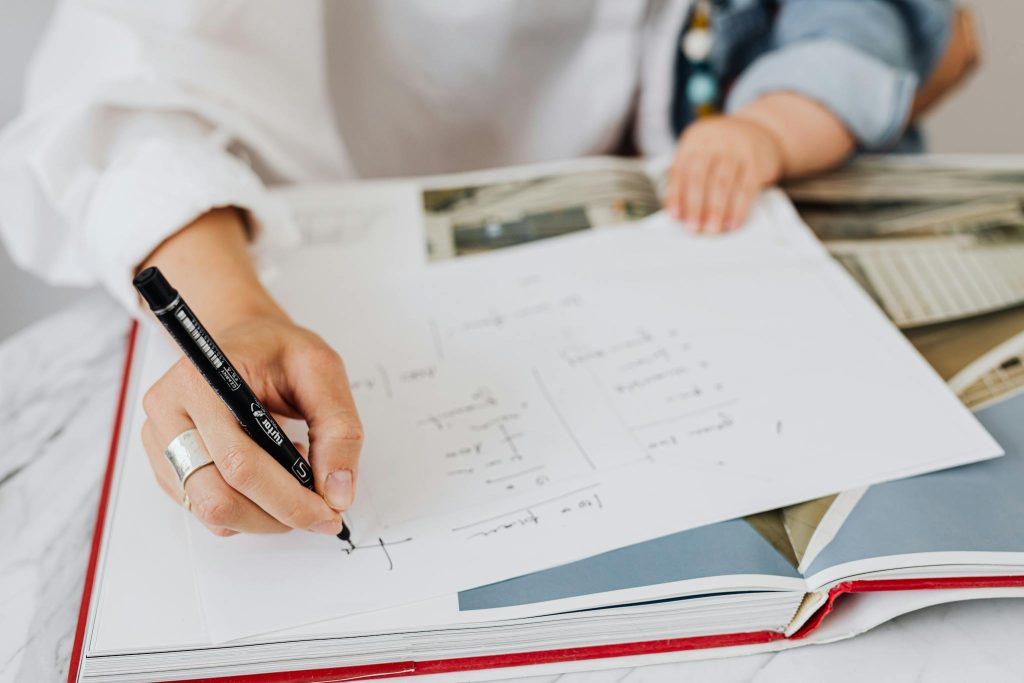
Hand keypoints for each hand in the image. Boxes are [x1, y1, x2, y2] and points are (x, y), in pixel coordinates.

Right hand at [141, 313, 362, 535]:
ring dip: (265, 514)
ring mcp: (160, 444)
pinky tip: (271, 475)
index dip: (287, 499)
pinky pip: (208, 511)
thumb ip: (338, 429)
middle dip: (278, 516)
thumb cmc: (277, 350)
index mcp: (198, 382)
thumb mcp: (322, 370)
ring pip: (212, 513)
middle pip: (218, 499)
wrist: (245, 340)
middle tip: (321, 511)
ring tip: (294, 475)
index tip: (328, 513)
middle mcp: (167, 414)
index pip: (239, 462)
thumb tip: (337, 494)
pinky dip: (249, 508)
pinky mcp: (167, 466)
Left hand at [665, 114, 783, 233]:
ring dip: (717, 210)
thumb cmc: (722, 148)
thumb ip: (686, 174)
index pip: (680, 170)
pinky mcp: (756, 161)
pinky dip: (739, 209)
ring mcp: (736, 150)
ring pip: (723, 183)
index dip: (676, 195)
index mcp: (694, 140)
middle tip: (694, 227)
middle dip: (695, 206)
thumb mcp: (700, 150)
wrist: (760, 130)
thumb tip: (678, 212)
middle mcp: (714, 142)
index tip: (675, 216)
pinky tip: (733, 223)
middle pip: (700, 177)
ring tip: (713, 229)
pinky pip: (746, 188)